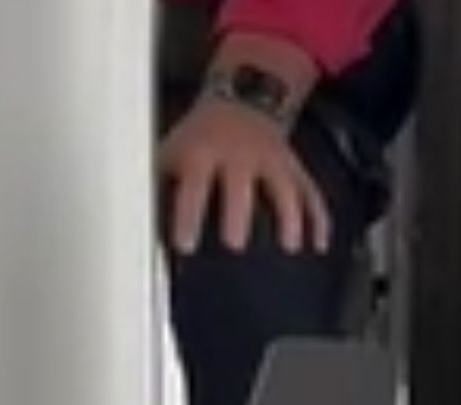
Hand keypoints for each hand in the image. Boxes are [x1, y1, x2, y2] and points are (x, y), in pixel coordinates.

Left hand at [159, 92, 330, 255]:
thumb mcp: (173, 152)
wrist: (241, 101)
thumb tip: (141, 230)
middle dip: (237, 214)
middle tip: (235, 245)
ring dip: (289, 218)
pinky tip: (319, 244)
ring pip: (284, 188)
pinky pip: (311, 193)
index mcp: (203, 153)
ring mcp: (272, 161)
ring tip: (291, 248)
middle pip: (240, 186)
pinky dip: (318, 219)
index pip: (194, 184)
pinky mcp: (295, 169)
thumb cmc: (201, 139)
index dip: (188, 213)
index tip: (185, 245)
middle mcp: (240, 156)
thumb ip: (161, 187)